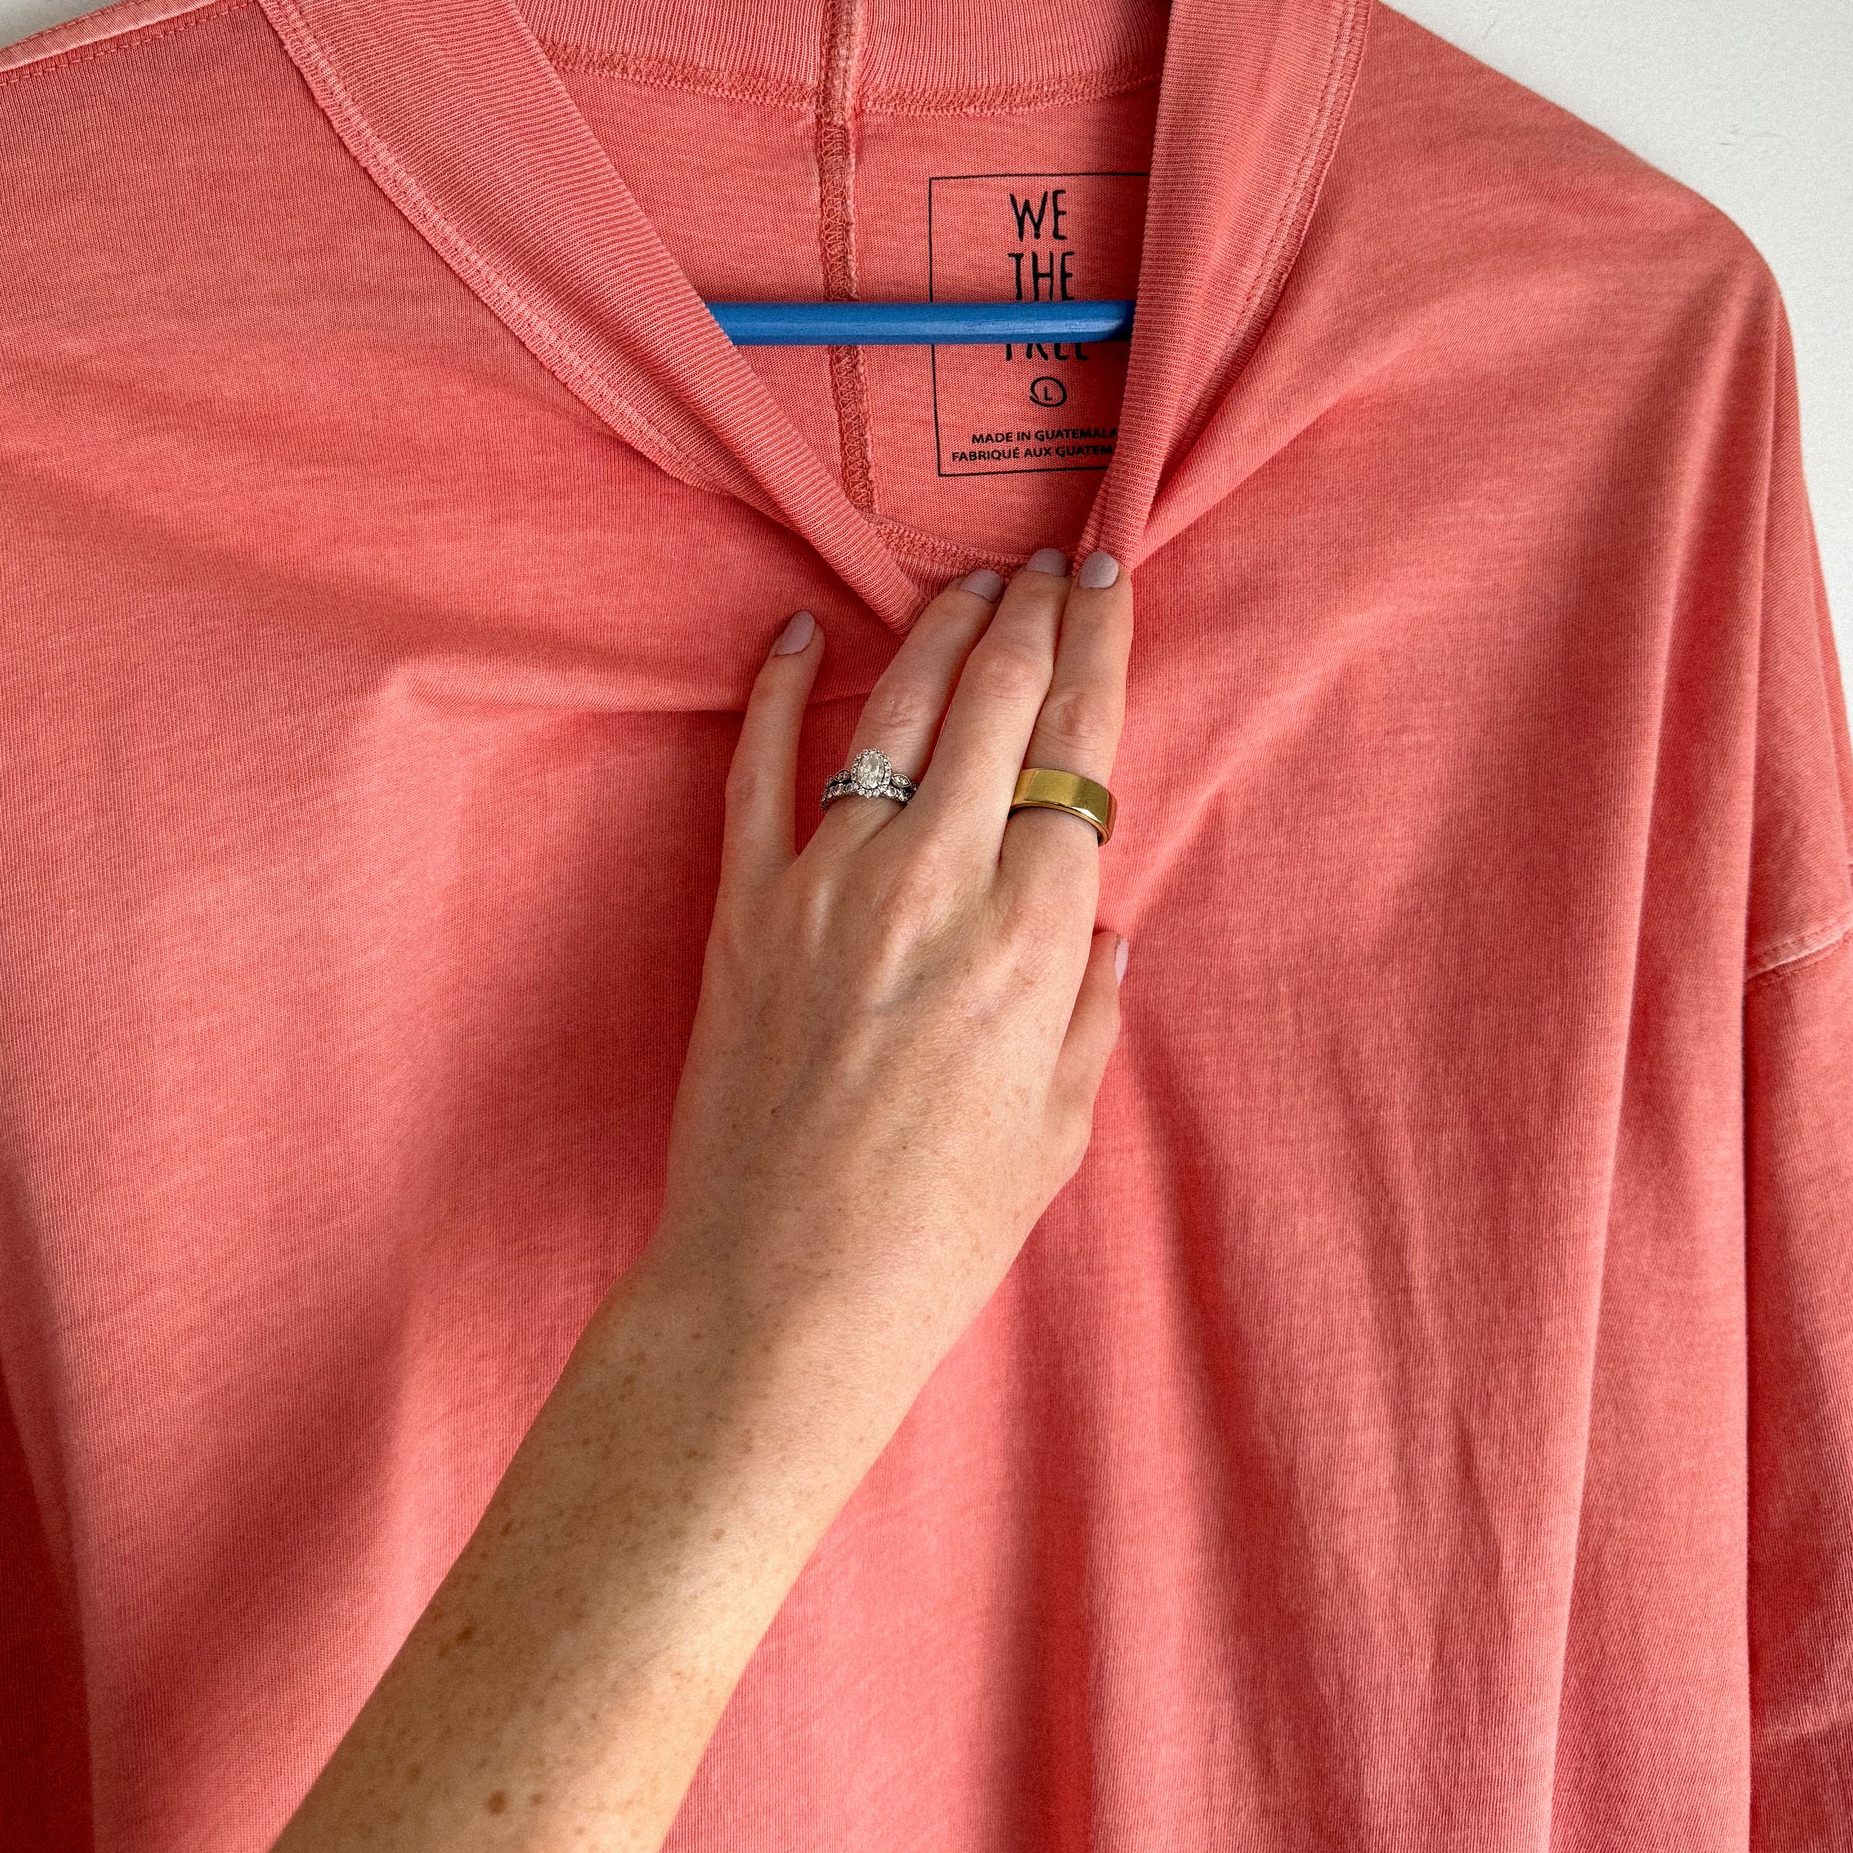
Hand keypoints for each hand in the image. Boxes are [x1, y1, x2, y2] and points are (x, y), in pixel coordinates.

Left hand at [641, 546, 1132, 1476]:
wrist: (783, 1293)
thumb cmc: (937, 1232)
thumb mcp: (1059, 1128)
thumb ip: (1088, 1009)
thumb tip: (1102, 922)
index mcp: (1033, 944)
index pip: (1080, 759)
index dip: (1100, 658)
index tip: (1108, 589)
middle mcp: (938, 890)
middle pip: (1000, 706)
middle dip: (1037, 616)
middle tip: (1056, 560)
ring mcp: (831, 888)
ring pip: (894, 713)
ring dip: (940, 631)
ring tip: (971, 583)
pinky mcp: (744, 909)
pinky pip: (757, 771)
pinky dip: (769, 690)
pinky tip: (792, 629)